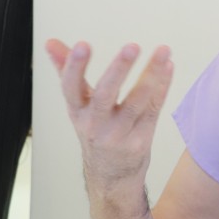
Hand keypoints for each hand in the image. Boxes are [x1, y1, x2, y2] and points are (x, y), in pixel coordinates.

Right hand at [46, 40, 173, 194]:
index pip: (70, 88)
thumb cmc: (96, 130)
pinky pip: (153, 109)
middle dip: (118, 70)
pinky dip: (162, 86)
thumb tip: (50, 42)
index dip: (74, 67)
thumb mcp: (78, 104)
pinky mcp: (141, 140)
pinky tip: (169, 66)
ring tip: (163, 50)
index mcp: (78, 112)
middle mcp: (95, 124)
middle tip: (132, 46)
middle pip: (105, 95)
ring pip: (136, 102)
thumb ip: (66, 71)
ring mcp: (119, 134)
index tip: (83, 44)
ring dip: (151, 74)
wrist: (111, 176)